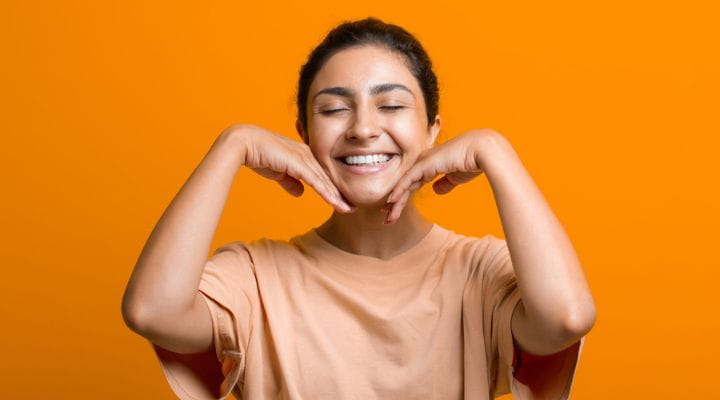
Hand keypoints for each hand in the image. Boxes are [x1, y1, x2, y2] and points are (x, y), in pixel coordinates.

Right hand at [226, 124, 354, 212]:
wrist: (245, 144)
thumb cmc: (259, 155)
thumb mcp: (278, 172)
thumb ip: (290, 181)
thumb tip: (300, 193)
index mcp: (305, 155)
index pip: (323, 175)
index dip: (333, 189)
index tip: (343, 201)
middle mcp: (308, 155)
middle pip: (329, 177)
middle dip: (341, 193)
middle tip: (354, 207)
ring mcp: (305, 158)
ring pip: (326, 181)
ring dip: (337, 196)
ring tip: (349, 209)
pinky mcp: (299, 163)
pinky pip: (317, 181)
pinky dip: (327, 193)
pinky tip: (336, 203)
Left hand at [384, 129, 500, 223]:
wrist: (482, 151)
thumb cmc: (472, 161)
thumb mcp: (456, 176)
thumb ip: (446, 183)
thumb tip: (437, 190)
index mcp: (431, 164)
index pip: (412, 183)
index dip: (403, 196)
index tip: (394, 210)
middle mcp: (423, 162)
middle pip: (405, 185)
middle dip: (395, 202)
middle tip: (386, 217)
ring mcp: (422, 162)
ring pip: (404, 185)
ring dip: (395, 203)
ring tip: (387, 217)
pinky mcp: (424, 164)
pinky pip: (407, 180)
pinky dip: (399, 191)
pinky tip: (391, 201)